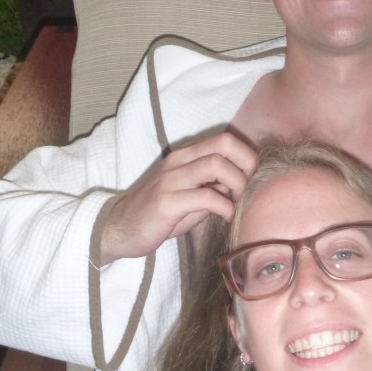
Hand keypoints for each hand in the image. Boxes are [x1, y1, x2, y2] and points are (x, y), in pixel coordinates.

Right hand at [100, 132, 256, 264]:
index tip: (250, 180)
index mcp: (185, 156)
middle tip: (248, 190)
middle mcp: (178, 162)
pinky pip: (205, 197)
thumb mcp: (190, 196)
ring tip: (237, 203)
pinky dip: (225, 207)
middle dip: (246, 165)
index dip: (246, 157)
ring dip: (237, 184)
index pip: (225, 140)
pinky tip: (227, 217)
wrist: (120, 230)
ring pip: (216, 165)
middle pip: (224, 145)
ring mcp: (171, 180)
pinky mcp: (166, 202)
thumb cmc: (159, 215)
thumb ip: (213, 187)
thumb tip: (242, 187)